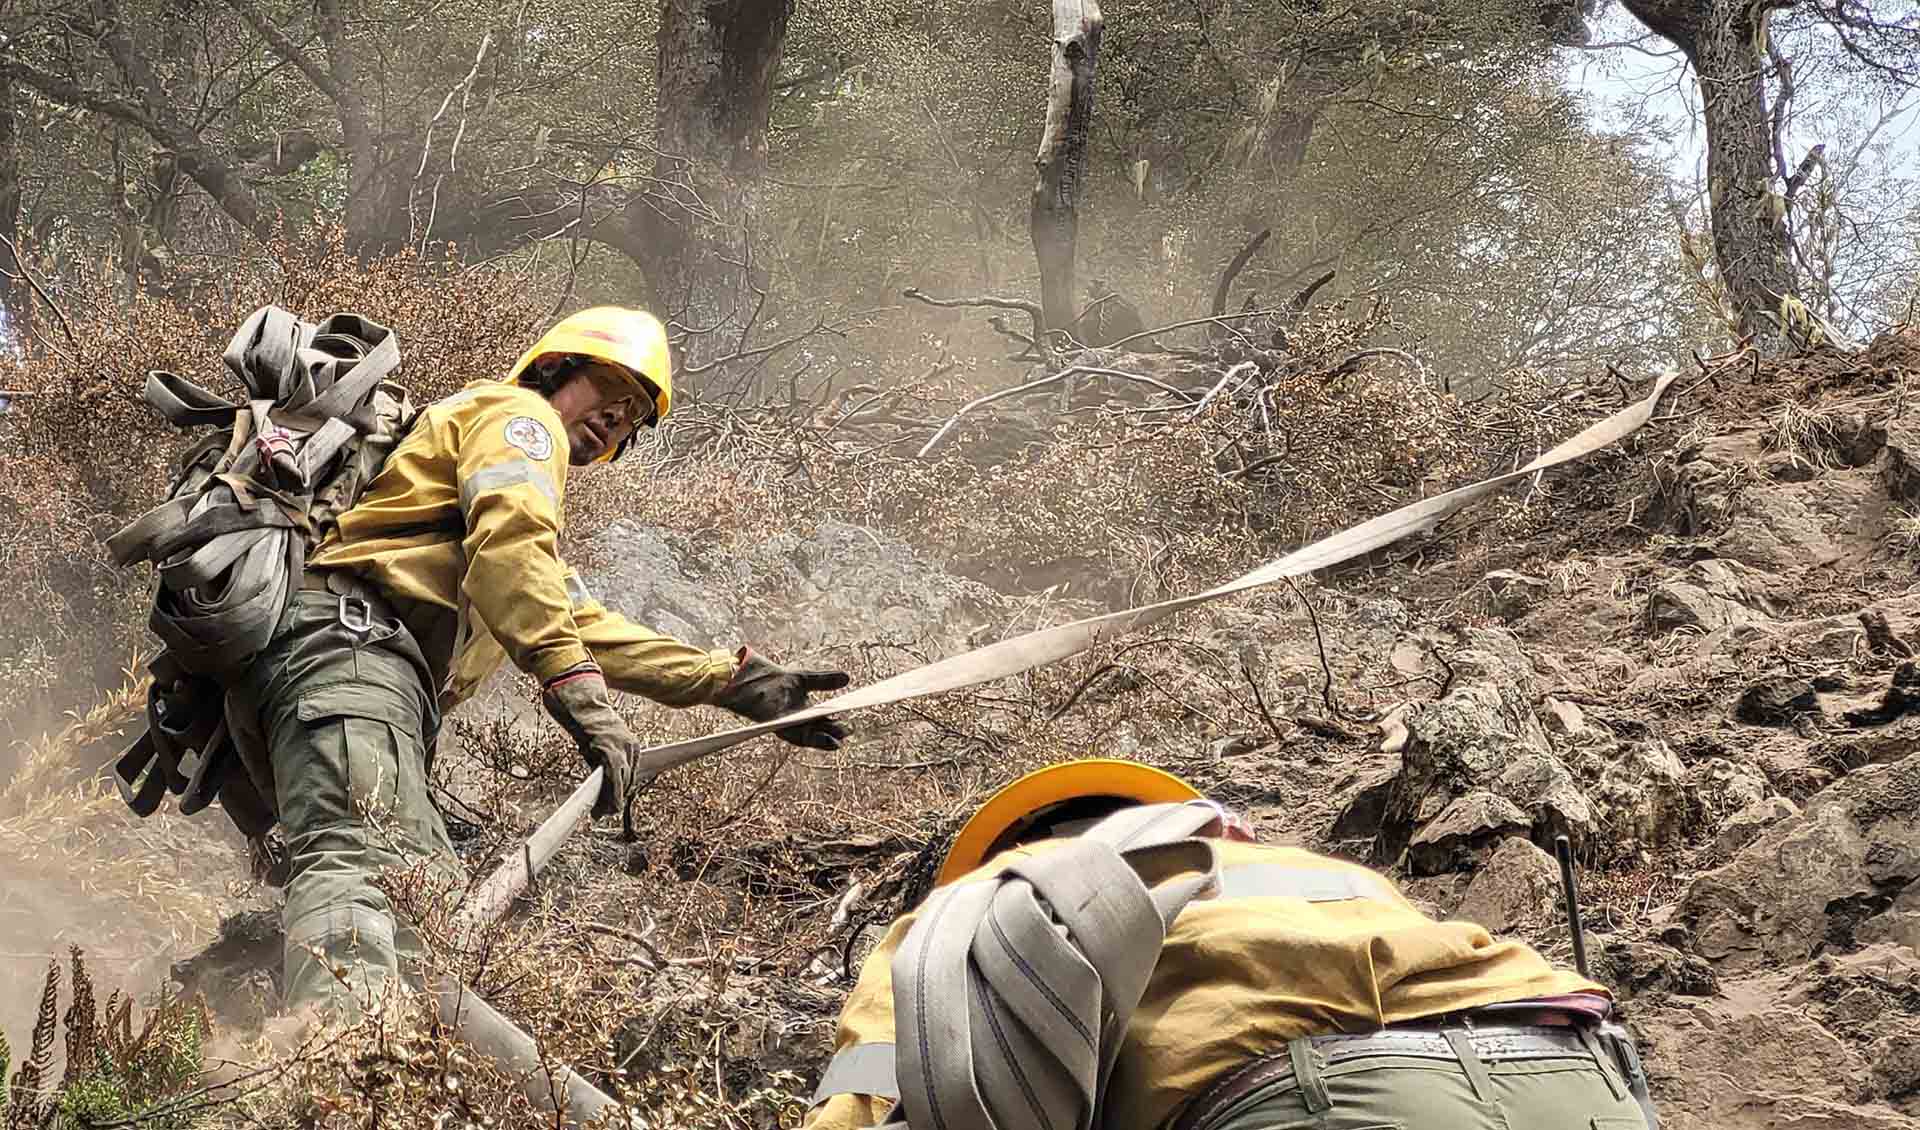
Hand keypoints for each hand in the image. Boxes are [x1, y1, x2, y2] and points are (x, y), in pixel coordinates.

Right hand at [540, 664, 636, 834]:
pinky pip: (612, 776)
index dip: (620, 792)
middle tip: (603, 814)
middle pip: (627, 780)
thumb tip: (601, 782)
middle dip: (615, 799)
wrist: (578, 697)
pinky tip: (602, 804)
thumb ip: (601, 759)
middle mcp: (630, 746)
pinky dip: (608, 792)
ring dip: (611, 800)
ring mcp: (621, 747)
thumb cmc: (584, 718)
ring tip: (601, 814)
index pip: (629, 774)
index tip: (612, 806)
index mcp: (630, 744)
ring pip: (621, 781)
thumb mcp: (596, 742)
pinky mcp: (609, 748)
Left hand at [711, 646, 851, 749]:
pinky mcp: (770, 719)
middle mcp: (792, 721)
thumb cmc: (770, 680)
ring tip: (835, 742)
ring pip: (803, 735)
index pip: (821, 723)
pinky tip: (811, 732)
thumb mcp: (803, 679)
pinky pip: (786, 729)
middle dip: (830, 735)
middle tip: (846, 734)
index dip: (835, 727)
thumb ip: (824, 681)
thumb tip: (848, 678)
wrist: (743, 676)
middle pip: (814, 732)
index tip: (850, 728)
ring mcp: (781, 722)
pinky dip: (799, 732)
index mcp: (801, 713)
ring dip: (818, 739)